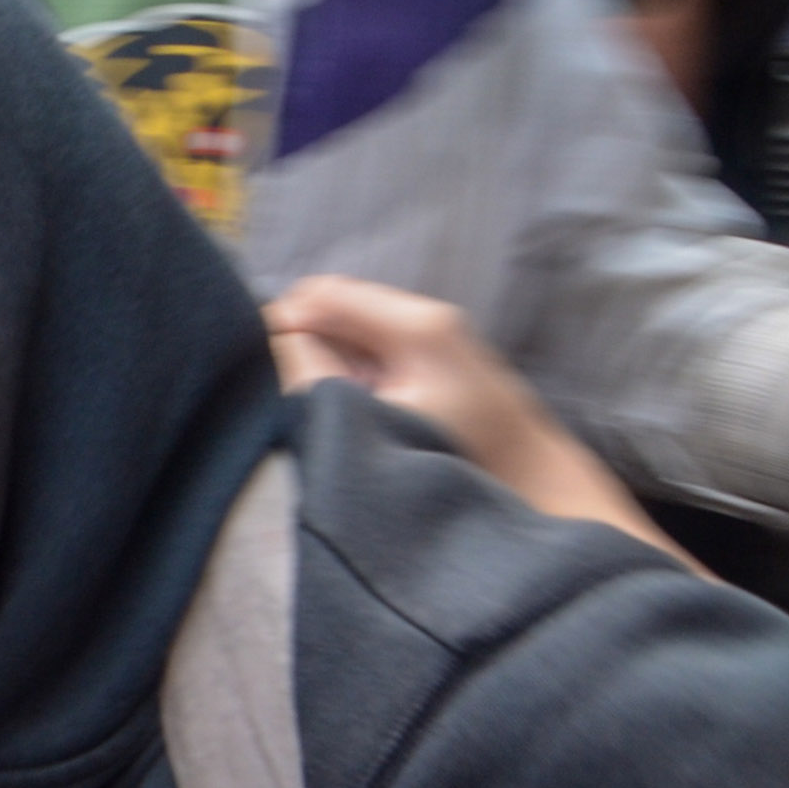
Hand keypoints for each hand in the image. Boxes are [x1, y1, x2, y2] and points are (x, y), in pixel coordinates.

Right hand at [267, 275, 666, 544]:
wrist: (539, 492)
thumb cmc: (463, 463)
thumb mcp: (378, 424)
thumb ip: (319, 382)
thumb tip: (272, 346)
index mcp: (417, 325)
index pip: (322, 295)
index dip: (279, 324)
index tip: (250, 370)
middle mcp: (426, 318)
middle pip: (334, 306)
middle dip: (296, 340)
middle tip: (270, 390)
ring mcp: (433, 338)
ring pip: (349, 328)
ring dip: (319, 356)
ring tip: (301, 401)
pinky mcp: (433, 361)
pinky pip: (369, 349)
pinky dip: (344, 370)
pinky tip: (338, 407)